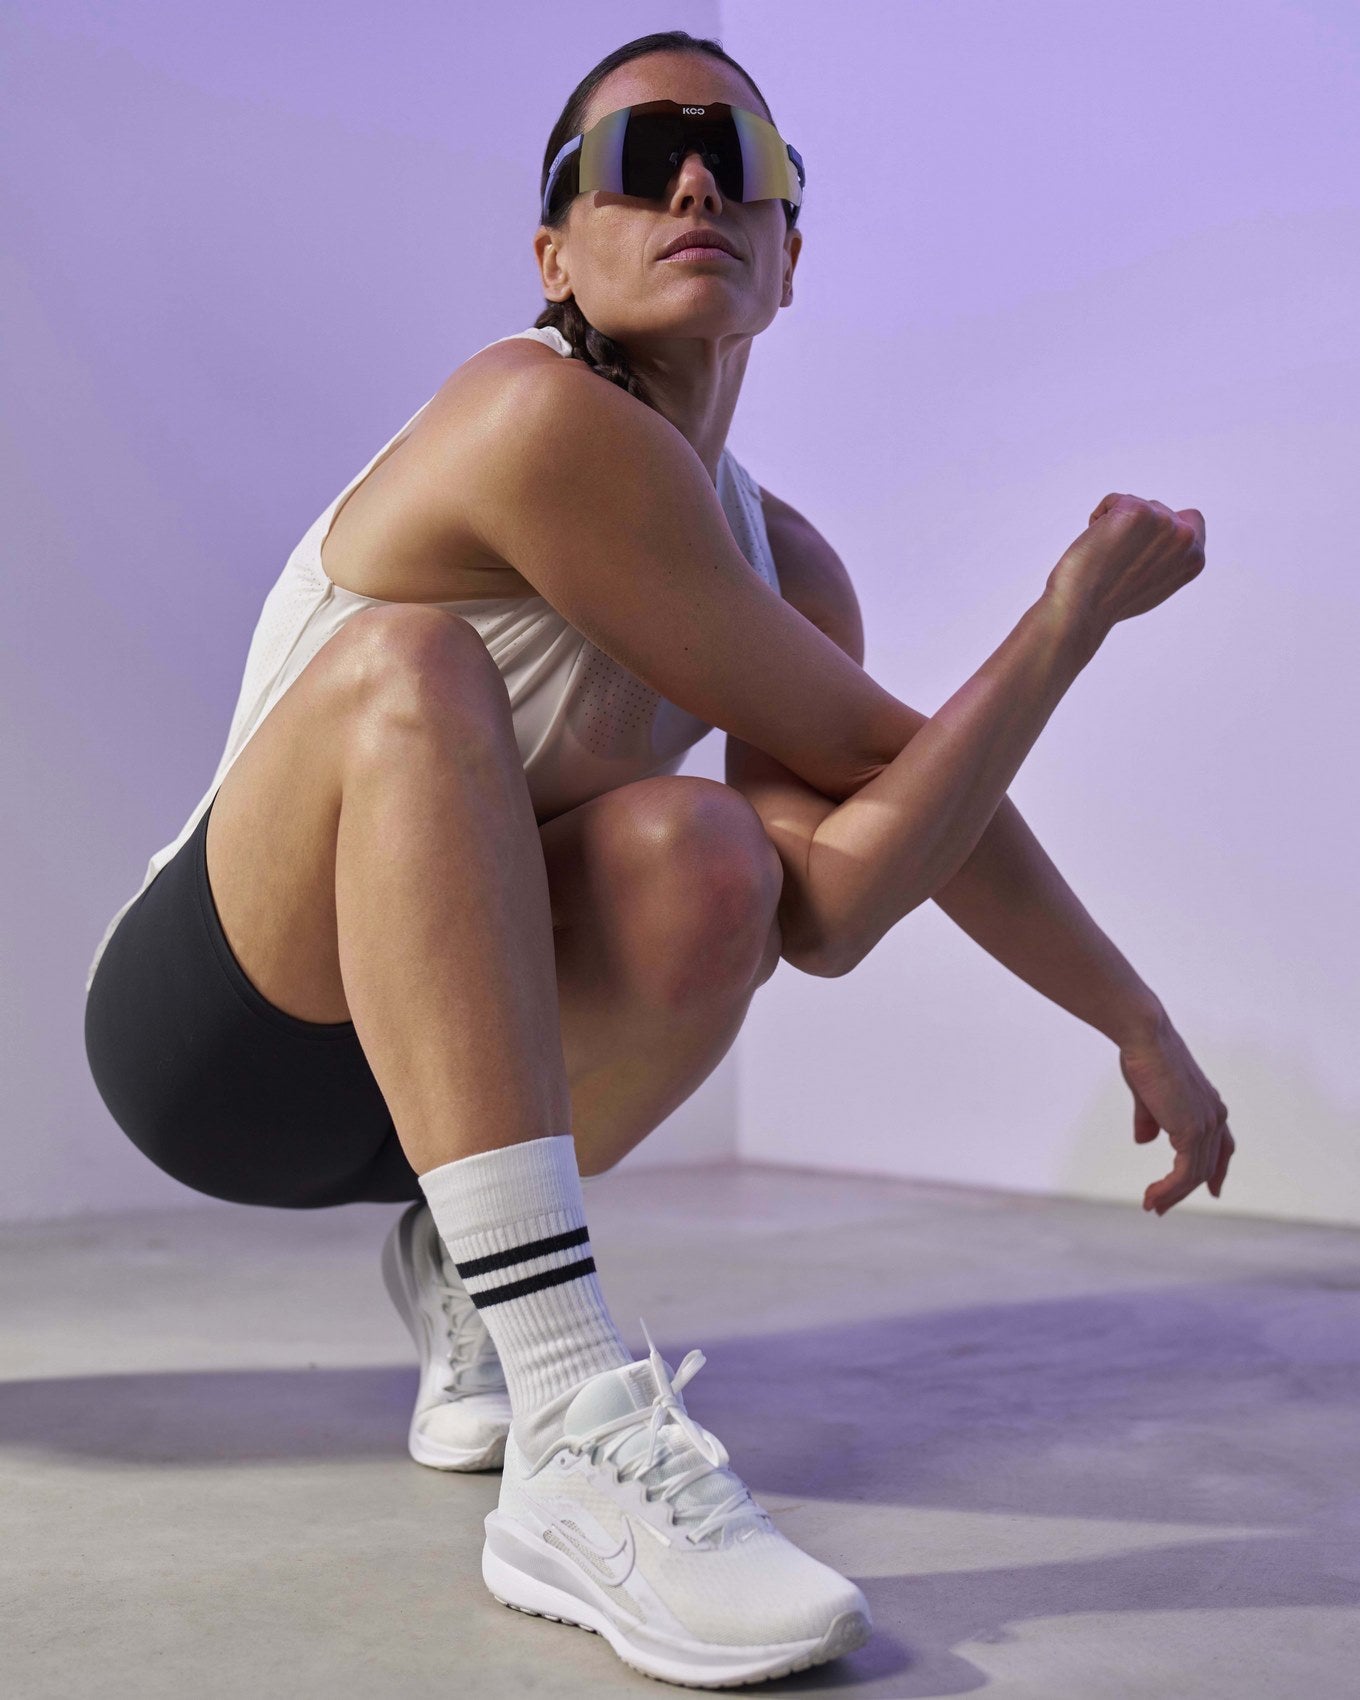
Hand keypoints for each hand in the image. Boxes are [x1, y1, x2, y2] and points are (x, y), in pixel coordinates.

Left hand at [1046, 493, 1205, 640]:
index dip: (1163, 527)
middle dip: (1134, 528)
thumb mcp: (1156, 583)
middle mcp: (1185, 538)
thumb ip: (1168, 557)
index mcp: (1195, 558)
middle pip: (1157, 509)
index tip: (1141, 545)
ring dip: (1115, 524)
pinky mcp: (1136, 511)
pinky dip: (1098, 519)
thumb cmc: (1110, 601)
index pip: (1191, 519)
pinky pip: (1113, 501)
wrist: (1082, 609)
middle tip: (1117, 561)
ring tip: (1106, 557)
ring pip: (1135, 503)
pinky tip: (1095, 545)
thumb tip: (1159, 536)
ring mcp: (1163, 522)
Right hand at [1118, 1015, 1234, 1214]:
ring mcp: (1206, 1124)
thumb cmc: (1144, 1055)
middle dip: (1184, 1190)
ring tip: (1151, 1206)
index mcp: (1210, 1105)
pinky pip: (1184, 1173)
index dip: (1218, 1170)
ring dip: (1171, 1195)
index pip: (1223, 1146)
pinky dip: (1168, 1189)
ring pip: (1194, 1175)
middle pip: (1207, 1166)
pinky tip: (1152, 1198)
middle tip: (1160, 1207)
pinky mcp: (1192, 1131)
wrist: (1146, 1037)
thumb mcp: (1147, 1093)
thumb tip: (1144, 1141)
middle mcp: (1215, 1116)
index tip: (1214, 1191)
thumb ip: (1150, 1119)